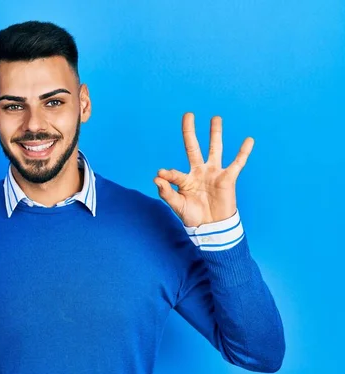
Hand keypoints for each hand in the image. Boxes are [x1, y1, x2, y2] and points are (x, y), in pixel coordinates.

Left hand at [154, 112, 253, 226]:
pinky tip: (248, 140)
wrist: (212, 227)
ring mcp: (214, 173)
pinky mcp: (228, 178)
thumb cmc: (193, 216)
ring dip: (215, 134)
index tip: (161, 174)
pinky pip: (237, 163)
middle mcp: (199, 172)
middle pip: (193, 147)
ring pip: (215, 149)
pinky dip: (243, 152)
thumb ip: (167, 192)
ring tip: (215, 118)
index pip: (174, 172)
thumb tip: (156, 177)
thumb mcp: (177, 205)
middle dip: (190, 131)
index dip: (167, 175)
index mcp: (185, 179)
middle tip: (188, 114)